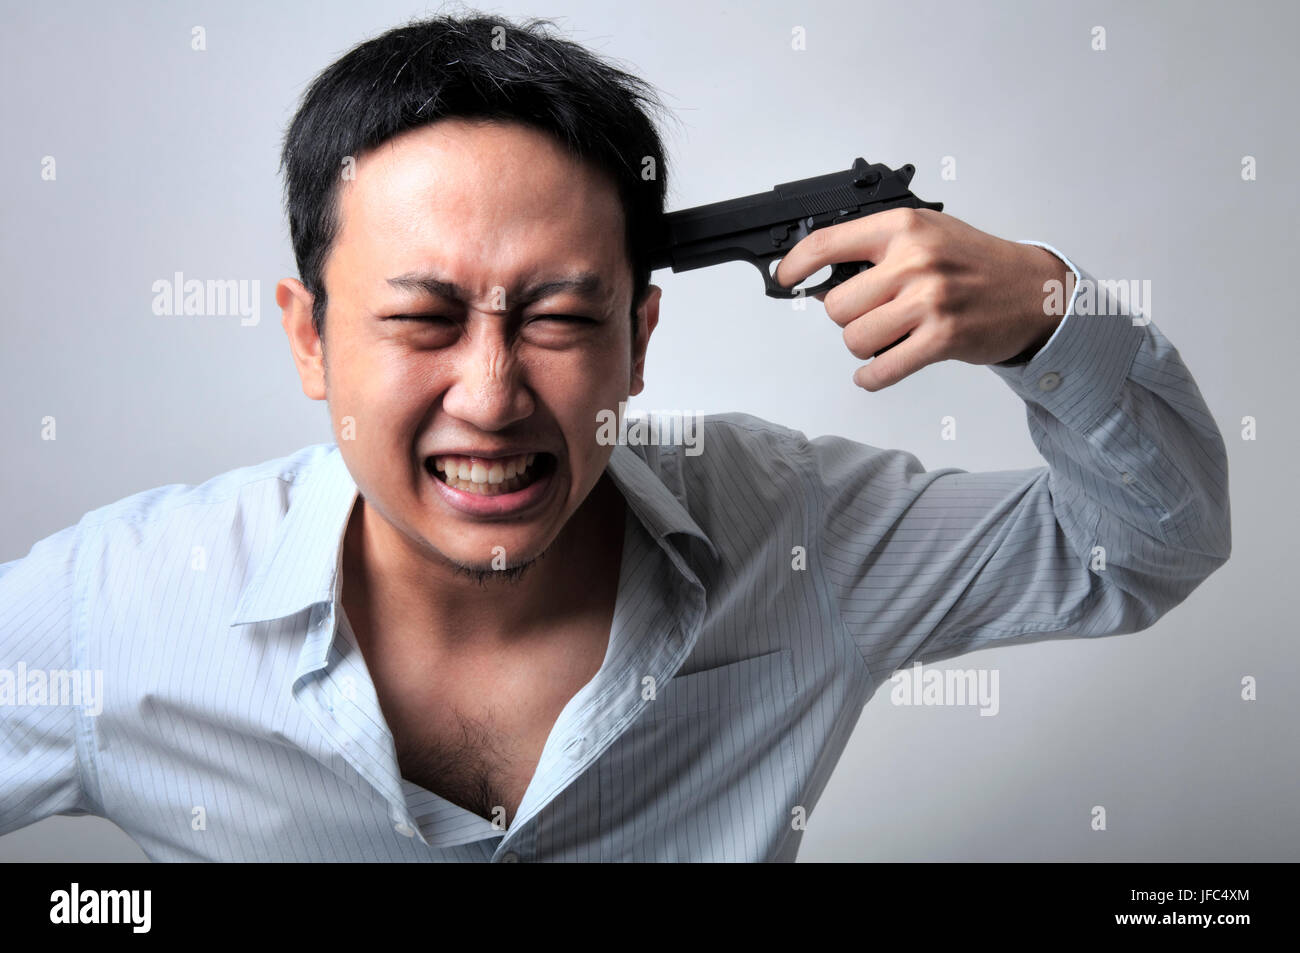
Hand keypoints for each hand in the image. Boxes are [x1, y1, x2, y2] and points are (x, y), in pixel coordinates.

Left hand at [773, 208, 1068, 390]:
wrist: (1034, 291)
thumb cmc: (975, 264)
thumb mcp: (928, 234)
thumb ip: (879, 247)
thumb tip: (822, 275)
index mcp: (904, 228)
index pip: (829, 242)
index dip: (797, 263)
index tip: (785, 277)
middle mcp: (915, 260)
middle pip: (837, 305)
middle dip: (846, 317)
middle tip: (870, 315)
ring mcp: (929, 300)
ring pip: (854, 338)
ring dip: (861, 346)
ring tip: (885, 337)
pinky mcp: (942, 338)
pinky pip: (881, 369)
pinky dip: (871, 377)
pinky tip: (876, 371)